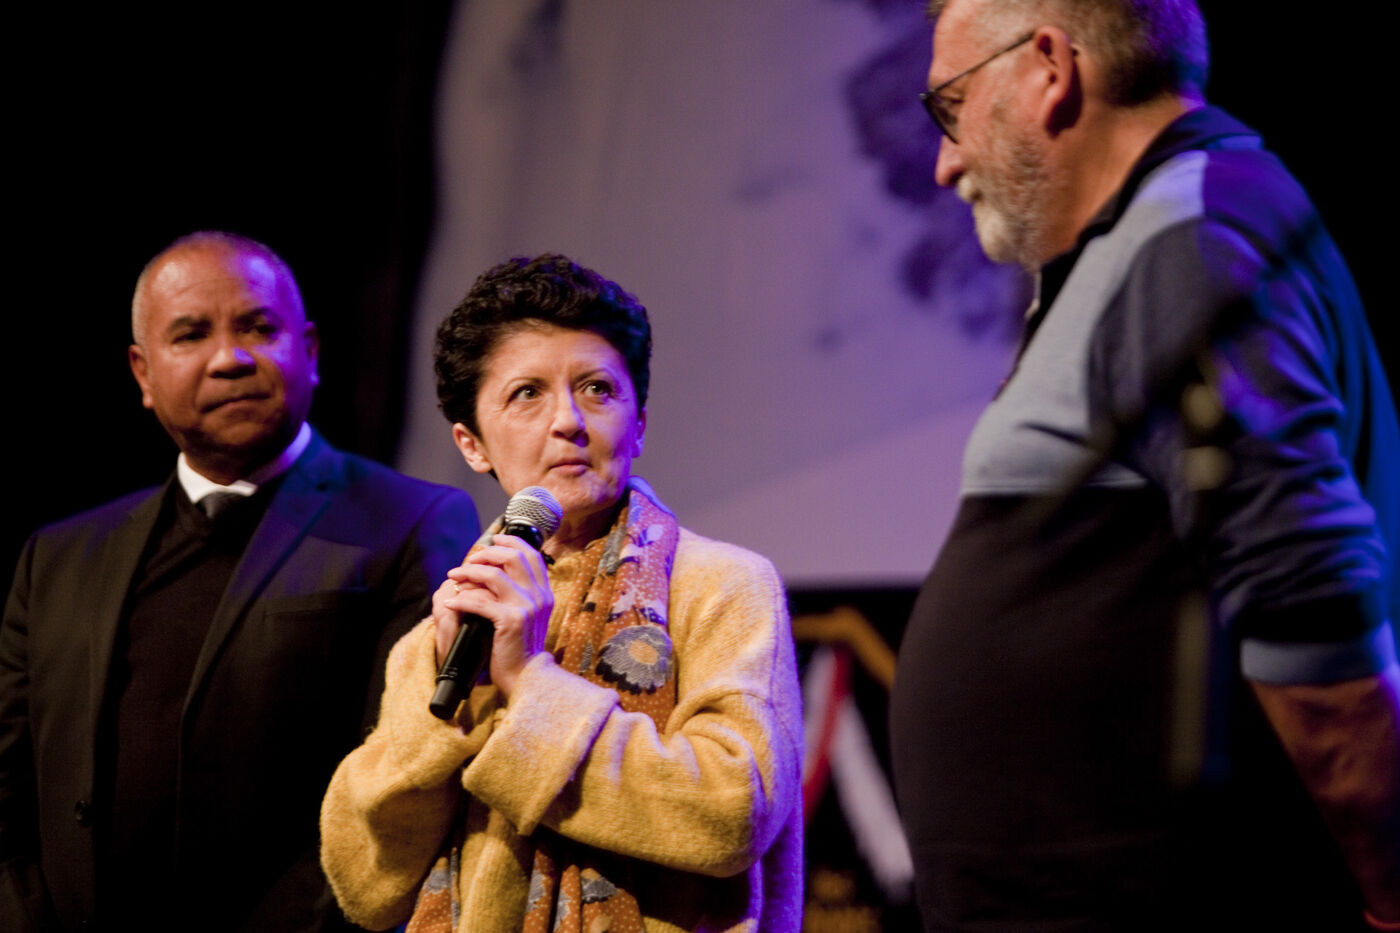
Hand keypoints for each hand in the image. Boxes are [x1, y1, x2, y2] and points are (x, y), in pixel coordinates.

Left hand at [433, 535, 552, 698]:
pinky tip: (451, 602)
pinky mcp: (511, 621)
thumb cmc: (522, 648)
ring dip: (468, 573)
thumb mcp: (529, 616)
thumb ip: (522, 594)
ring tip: (453, 577)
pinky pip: (480, 601)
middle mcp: (539, 596)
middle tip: (468, 560)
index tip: (493, 539)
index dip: (511, 541)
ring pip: (493, 575)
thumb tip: (498, 571)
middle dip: (486, 554)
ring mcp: (527, 607)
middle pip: (512, 557)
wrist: (528, 677)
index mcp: (544, 592)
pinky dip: (462, 599)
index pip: (531, 554)